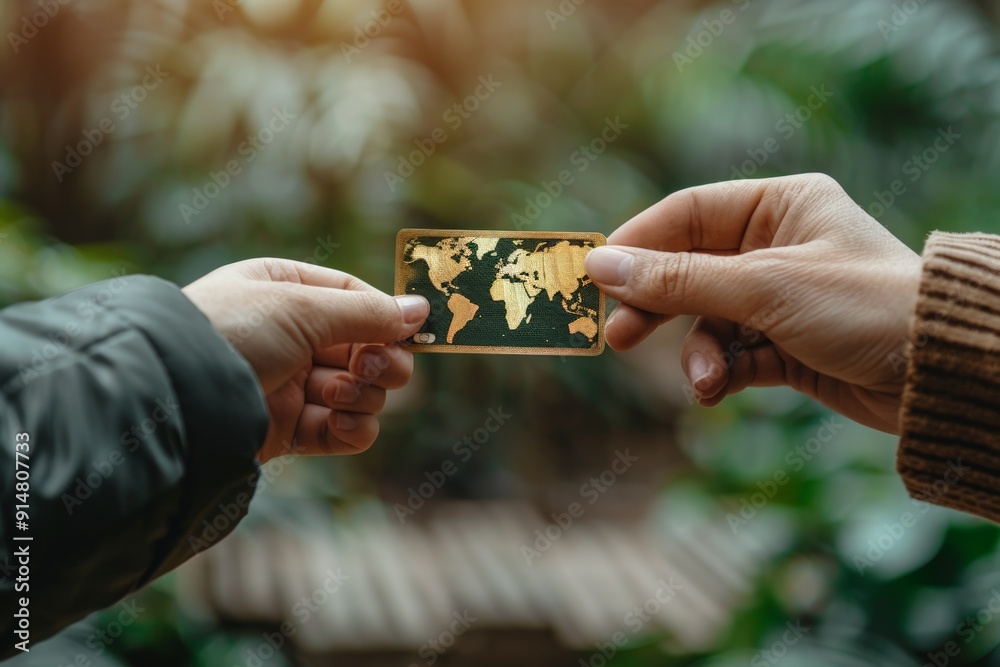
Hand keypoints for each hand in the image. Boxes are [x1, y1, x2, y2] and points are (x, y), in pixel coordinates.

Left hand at [182, 258, 428, 460]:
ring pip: (361, 391)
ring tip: (334, 395)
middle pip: (366, 348)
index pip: (355, 298)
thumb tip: (421, 310)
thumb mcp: (303, 308)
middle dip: (380, 361)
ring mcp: (291, 384)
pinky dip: (353, 429)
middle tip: (374, 368)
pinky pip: (344, 430)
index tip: (413, 335)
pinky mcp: (290, 429)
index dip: (387, 318)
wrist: (178, 399)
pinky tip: (342, 423)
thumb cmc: (233, 333)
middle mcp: (290, 335)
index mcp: (285, 290)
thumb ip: (368, 312)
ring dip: (361, 395)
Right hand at [585, 174, 922, 432]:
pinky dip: (721, 373)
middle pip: (690, 269)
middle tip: (616, 336)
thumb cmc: (862, 307)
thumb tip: (600, 265)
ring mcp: (782, 298)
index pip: (688, 214)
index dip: (638, 243)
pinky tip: (718, 391)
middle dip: (657, 306)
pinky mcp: (788, 345)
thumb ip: (678, 279)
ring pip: (709, 321)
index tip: (594, 275)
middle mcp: (777, 246)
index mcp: (780, 206)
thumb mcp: (763, 288)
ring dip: (698, 353)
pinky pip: (733, 354)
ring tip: (703, 381)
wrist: (939, 374)